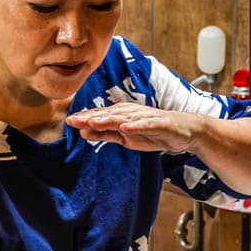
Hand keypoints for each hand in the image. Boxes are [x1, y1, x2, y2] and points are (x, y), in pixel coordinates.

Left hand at [67, 104, 201, 152]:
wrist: (183, 132)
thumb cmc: (153, 132)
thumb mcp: (125, 137)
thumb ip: (105, 134)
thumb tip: (83, 132)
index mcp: (122, 115)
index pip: (100, 116)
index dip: (85, 118)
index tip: (68, 121)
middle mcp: (131, 113)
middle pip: (108, 115)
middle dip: (91, 117)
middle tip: (73, 120)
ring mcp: (144, 117)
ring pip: (123, 118)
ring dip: (108, 119)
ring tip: (93, 121)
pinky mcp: (158, 123)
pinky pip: (145, 124)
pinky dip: (135, 125)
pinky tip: (125, 127)